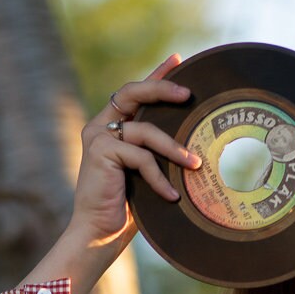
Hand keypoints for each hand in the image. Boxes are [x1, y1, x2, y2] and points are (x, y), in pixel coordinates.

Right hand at [70, 53, 199, 244]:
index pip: (137, 93)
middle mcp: (102, 125)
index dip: (157, 75)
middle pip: (134, 92)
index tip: (179, 60)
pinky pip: (141, 157)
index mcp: (113, 127)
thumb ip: (158, 152)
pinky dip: (158, 177)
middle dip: (163, 88)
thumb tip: (196, 142)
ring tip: (195, 165)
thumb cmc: (127, 208)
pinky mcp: (100, 151)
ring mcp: (98, 136)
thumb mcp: (147, 173)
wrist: (99, 234)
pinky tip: (171, 195)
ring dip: (174, 149)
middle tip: (188, 94)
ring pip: (145, 130)